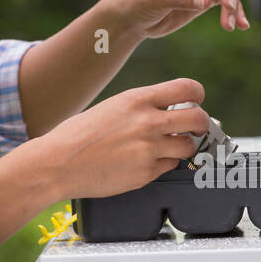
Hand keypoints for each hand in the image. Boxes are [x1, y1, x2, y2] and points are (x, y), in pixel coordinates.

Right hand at [41, 78, 208, 198]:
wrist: (58, 163)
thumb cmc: (79, 134)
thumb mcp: (112, 108)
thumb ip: (142, 108)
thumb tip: (169, 112)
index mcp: (137, 99)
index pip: (187, 88)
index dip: (197, 95)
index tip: (196, 102)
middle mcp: (148, 122)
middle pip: (198, 119)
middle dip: (201, 124)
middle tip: (194, 129)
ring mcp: (149, 149)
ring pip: (188, 147)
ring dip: (183, 147)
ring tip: (166, 147)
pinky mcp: (146, 173)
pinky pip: (169, 166)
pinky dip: (162, 164)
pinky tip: (143, 161)